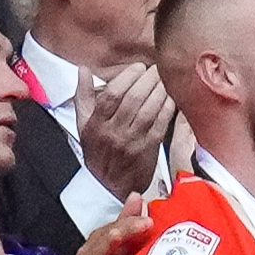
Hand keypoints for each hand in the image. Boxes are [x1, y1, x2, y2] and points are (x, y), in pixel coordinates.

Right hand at [77, 63, 172, 190]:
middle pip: (132, 99)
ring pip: (148, 109)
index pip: (111, 95)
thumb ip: (83, 96)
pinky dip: (168, 108)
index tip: (138, 67)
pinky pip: (160, 123)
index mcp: (94, 125)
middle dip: (148, 79)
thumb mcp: (83, 125)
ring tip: (164, 79)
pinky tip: (171, 97)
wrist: (109, 187)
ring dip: (160, 90)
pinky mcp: (148, 150)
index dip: (127, 77)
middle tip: (156, 69)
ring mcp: (131, 142)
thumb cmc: (98, 151)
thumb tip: (83, 70)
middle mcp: (112, 134)